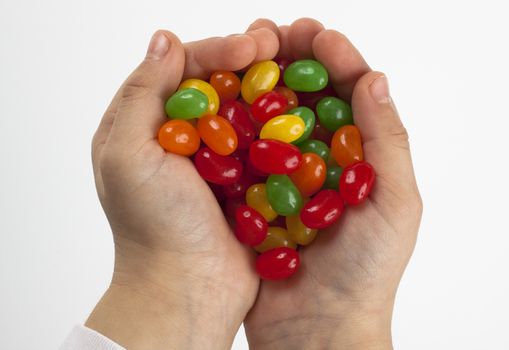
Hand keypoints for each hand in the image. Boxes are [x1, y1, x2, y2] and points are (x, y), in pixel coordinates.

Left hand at [87, 27, 278, 349]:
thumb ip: (142, 94)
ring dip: (270, 87)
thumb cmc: (151, 226)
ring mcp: (217, 157)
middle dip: (250, 61)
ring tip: (299, 69)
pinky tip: (303, 110)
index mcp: (147, 124)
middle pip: (218, 83)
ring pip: (246, 108)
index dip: (218, 50)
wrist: (187, 287)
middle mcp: (182, 136)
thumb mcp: (129, 155)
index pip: (183, 69)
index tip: (253, 46)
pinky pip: (265, 141)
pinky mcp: (246, 177)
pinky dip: (283, 124)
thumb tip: (164, 38)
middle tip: (281, 45)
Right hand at [244, 19, 422, 349]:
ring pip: (272, 118)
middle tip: (274, 32)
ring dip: (260, 85)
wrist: (317, 329)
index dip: (336, 60)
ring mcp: (285, 175)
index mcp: (360, 156)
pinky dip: (235, 126)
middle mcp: (322, 160)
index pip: (350, 95)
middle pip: (306, 98)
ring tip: (245, 55)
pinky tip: (222, 102)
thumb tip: (375, 77)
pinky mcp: (254, 195)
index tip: (317, 35)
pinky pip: (245, 153)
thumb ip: (387, 142)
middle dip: (292, 61)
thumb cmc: (366, 273)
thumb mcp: (394, 205)